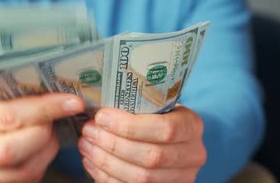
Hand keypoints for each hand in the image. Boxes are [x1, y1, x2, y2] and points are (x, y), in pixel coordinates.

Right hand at [0, 92, 84, 182]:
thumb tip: (61, 84)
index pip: (9, 114)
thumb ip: (20, 92)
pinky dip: (42, 163)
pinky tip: (43, 149)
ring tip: (51, 133)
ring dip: (47, 149)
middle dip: (45, 133)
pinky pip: (26, 180)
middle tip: (60, 119)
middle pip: (13, 149)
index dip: (46, 108)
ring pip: (24, 169)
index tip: (74, 102)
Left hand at [78, 105, 206, 182]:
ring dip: (106, 162)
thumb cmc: (159, 118)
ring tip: (86, 145)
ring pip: (140, 178)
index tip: (102, 117)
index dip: (130, 126)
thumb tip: (100, 104)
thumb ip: (140, 105)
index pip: (165, 129)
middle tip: (89, 131)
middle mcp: (193, 155)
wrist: (173, 143)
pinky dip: (106, 177)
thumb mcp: (160, 106)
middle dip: (113, 144)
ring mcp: (181, 178)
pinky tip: (91, 162)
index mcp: (192, 126)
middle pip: (151, 157)